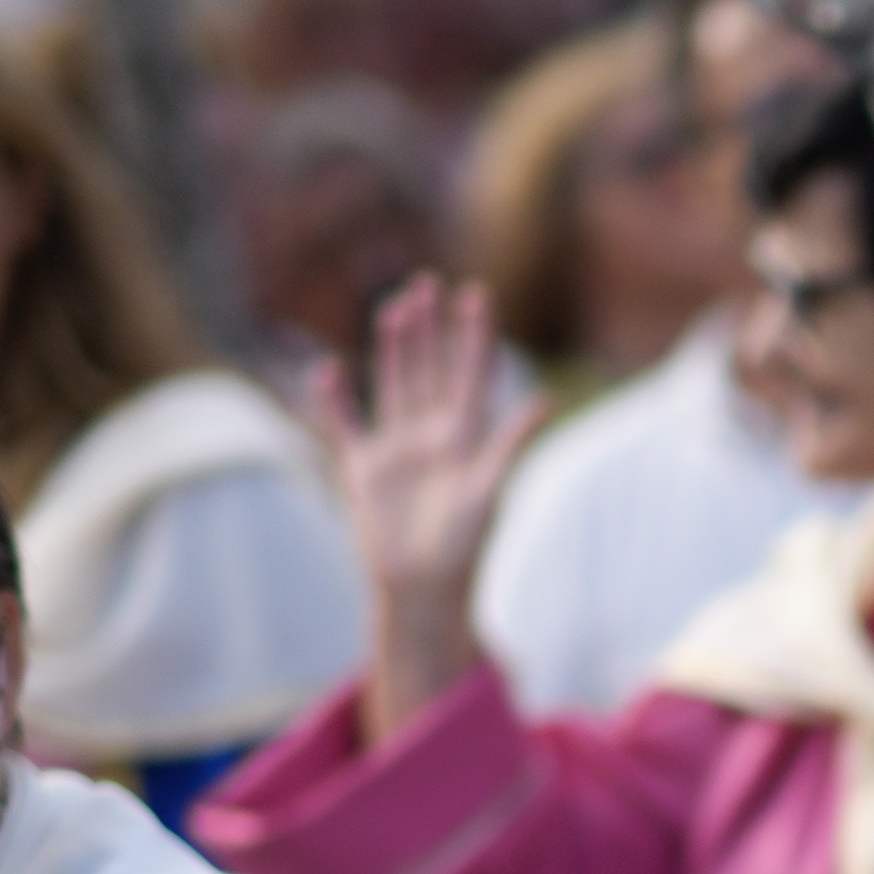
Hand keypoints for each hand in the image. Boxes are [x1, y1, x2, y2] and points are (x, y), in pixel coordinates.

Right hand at [323, 273, 546, 737]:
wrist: (423, 589)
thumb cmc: (463, 546)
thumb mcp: (488, 489)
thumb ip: (511, 443)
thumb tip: (547, 401)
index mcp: (466, 437)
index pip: (471, 373)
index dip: (474, 335)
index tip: (477, 294)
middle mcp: (432, 435)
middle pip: (430, 369)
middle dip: (430, 329)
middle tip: (427, 284)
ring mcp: (397, 449)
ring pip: (394, 385)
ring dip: (392, 348)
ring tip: (394, 308)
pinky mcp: (364, 470)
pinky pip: (346, 426)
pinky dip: (334, 400)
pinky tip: (327, 370)